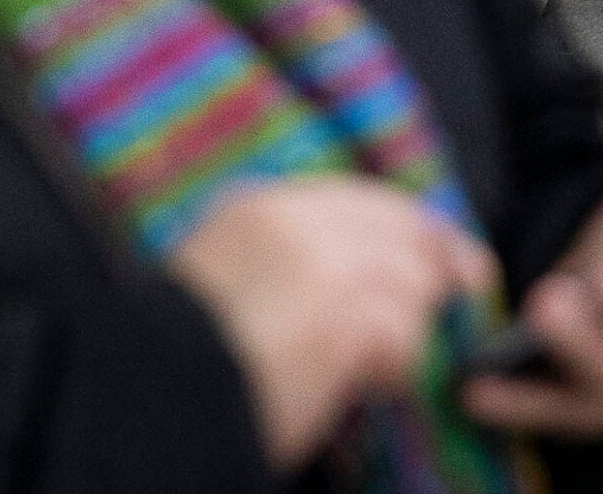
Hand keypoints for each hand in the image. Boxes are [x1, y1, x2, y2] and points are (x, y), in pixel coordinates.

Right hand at [169, 179, 496, 471]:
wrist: (143, 401)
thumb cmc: (174, 361)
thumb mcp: (220, 281)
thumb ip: (287, 259)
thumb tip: (368, 271)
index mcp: (258, 205)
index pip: (368, 201)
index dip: (418, 230)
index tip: (451, 255)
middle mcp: (294, 221)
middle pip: (406, 231)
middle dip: (436, 270)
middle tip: (459, 298)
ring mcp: (323, 265)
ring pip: (412, 287)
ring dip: (405, 333)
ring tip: (371, 369)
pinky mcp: (344, 318)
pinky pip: (405, 338)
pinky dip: (397, 370)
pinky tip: (366, 387)